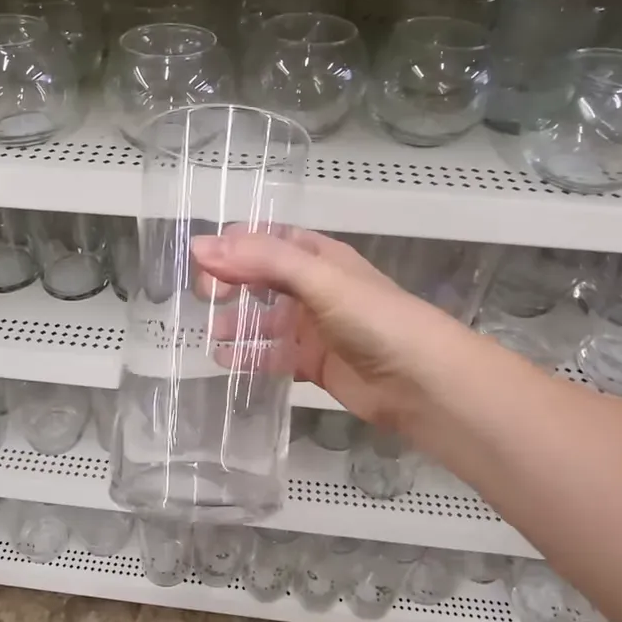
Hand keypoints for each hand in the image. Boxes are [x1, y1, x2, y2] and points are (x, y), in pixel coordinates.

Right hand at [191, 229, 467, 432]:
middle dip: (229, 286)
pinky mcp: (315, 364)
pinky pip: (274, 356)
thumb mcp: (318, 279)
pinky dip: (250, 358)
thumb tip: (199, 246)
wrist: (421, 381)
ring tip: (210, 336)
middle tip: (206, 302)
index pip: (264, 241)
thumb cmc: (374, 319)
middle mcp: (314, 288)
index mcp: (318, 257)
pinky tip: (226, 363)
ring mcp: (314, 327)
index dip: (232, 248)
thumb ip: (261, 261)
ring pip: (264, 320)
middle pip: (260, 279)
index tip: (203, 269)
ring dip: (235, 324)